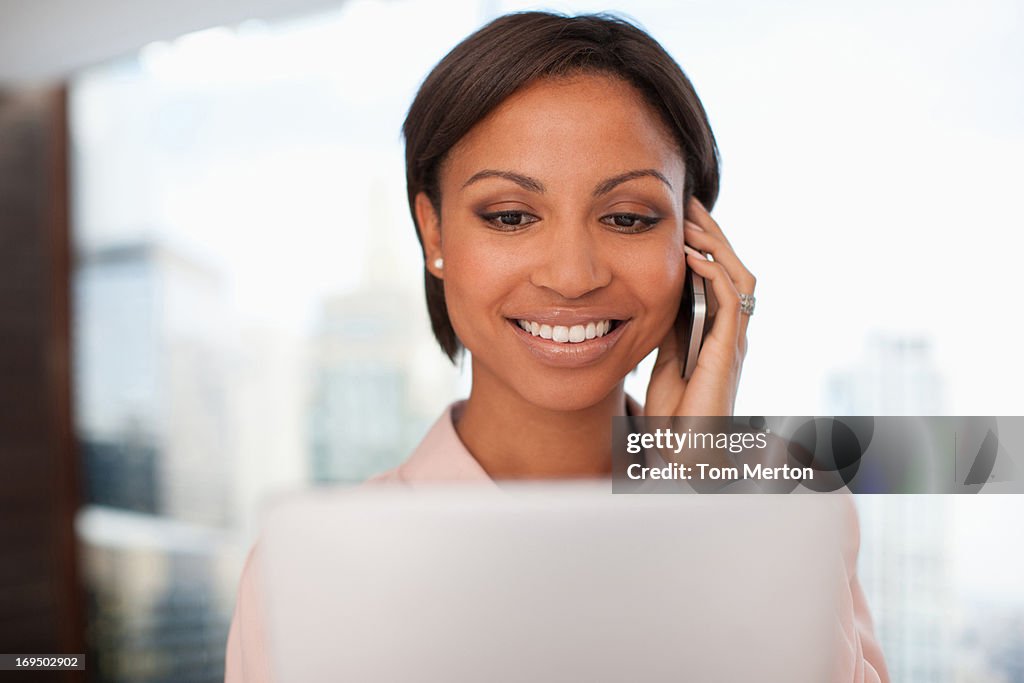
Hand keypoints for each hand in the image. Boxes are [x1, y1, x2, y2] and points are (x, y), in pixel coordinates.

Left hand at [645, 197, 755, 415]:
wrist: (685, 453)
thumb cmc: (675, 414)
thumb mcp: (665, 359)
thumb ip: (669, 328)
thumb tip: (649, 295)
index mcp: (716, 331)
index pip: (716, 275)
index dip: (703, 243)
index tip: (680, 215)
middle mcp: (732, 331)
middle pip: (733, 267)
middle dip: (712, 233)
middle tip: (689, 203)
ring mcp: (734, 340)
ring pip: (739, 277)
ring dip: (717, 245)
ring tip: (692, 221)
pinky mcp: (729, 352)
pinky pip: (731, 302)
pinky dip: (714, 275)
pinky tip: (692, 257)